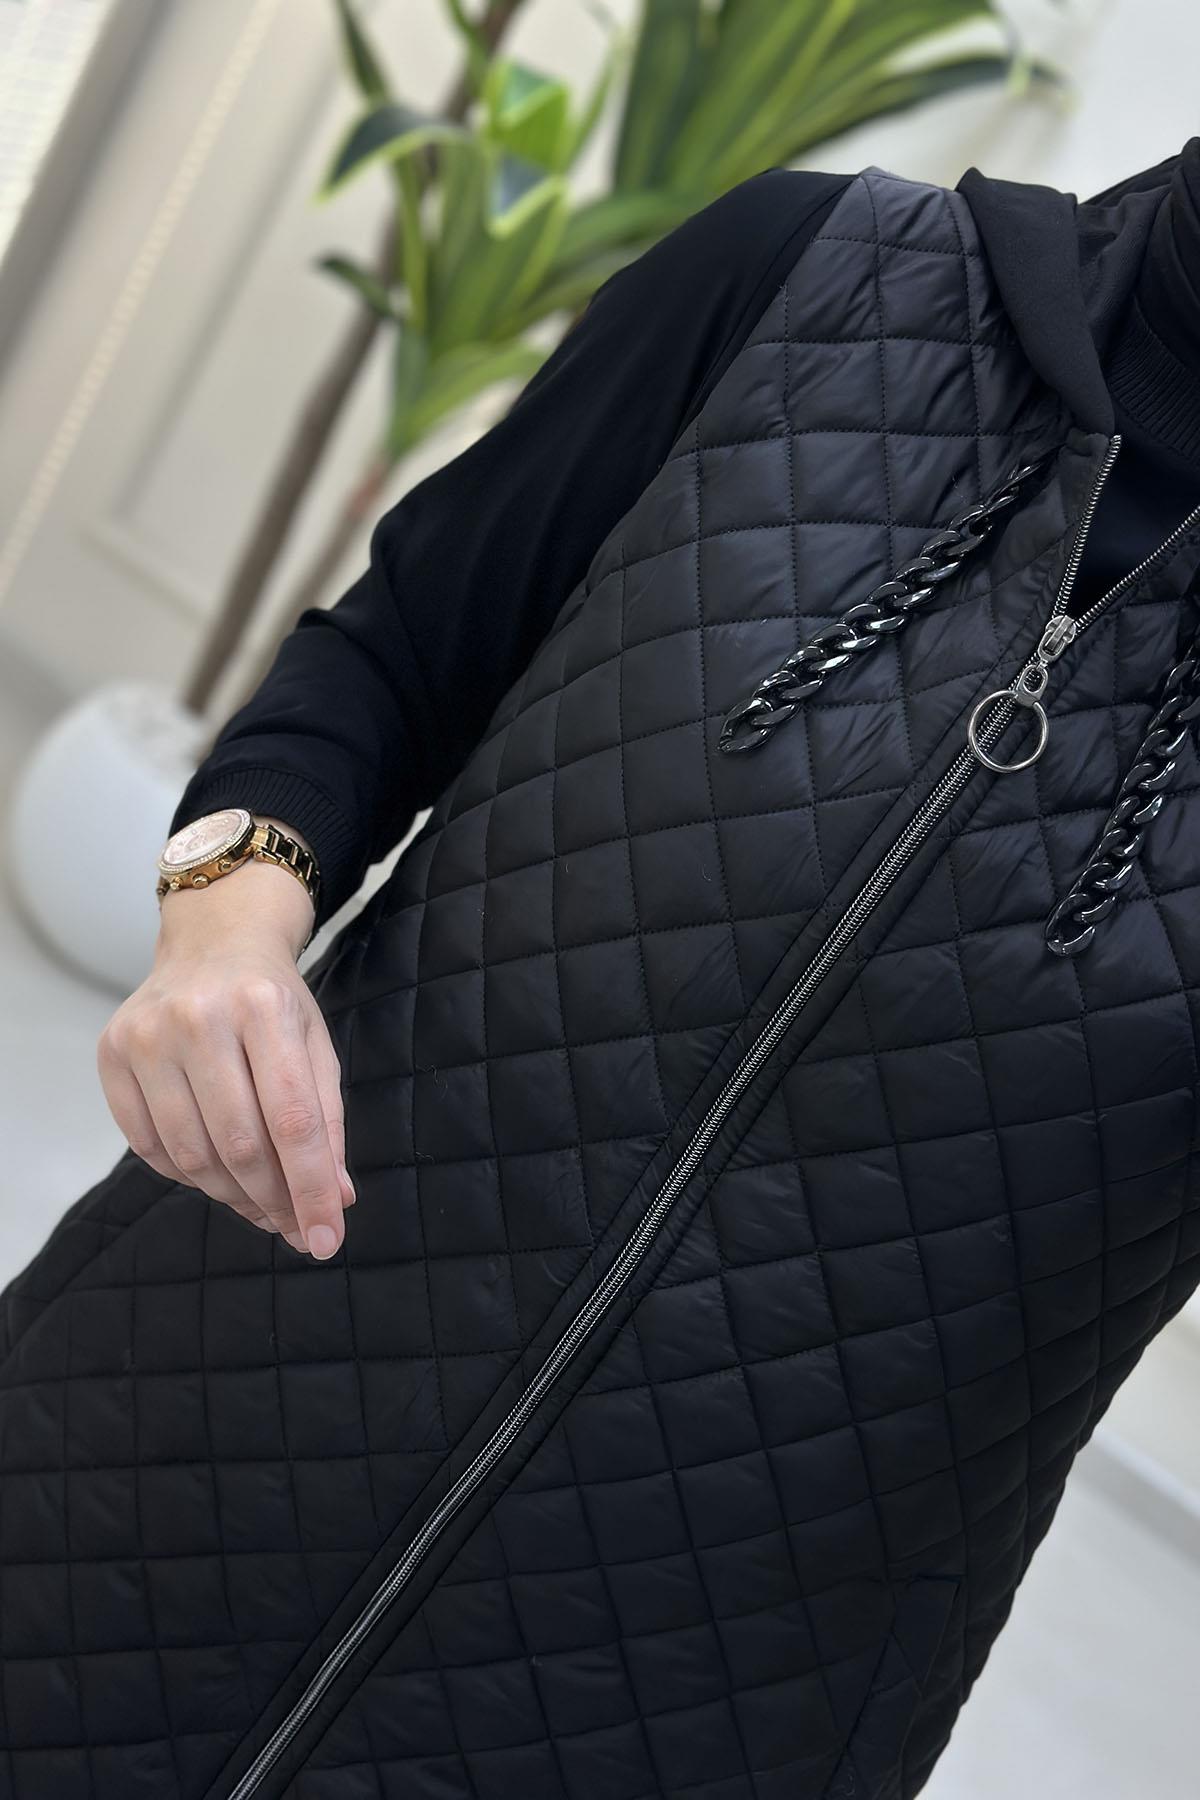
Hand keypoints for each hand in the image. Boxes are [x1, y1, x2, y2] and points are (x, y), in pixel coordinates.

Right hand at [97, 829, 352, 1257]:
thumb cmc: (274, 1000)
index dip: (311, 1190)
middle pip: (240, 1145)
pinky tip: (215, 1171)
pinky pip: (148, 1145)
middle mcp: (199, 1018)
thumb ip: (328, 1123)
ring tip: (261, 1205)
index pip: (293, 1122)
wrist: (213, 941)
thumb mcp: (315, 1047)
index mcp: (264, 1009)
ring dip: (232, 1196)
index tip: (327, 1240)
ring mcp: (146, 1035)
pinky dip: (187, 1174)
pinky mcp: (111, 1053)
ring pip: (192, 1155)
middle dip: (274, 1201)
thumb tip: (337, 1201)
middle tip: (294, 1227)